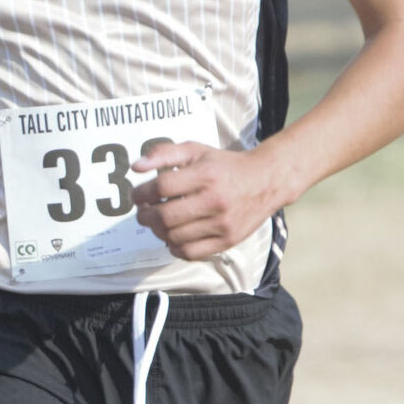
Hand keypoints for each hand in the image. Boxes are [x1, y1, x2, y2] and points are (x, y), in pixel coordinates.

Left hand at [131, 140, 281, 261]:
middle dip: (145, 216)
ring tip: (158, 222)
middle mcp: (214, 201)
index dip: (142, 193)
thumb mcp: (196, 151)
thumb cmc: (226, 165)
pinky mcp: (227, 240)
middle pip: (165, 216)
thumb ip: (164, 153)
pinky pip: (191, 253)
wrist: (266, 180)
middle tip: (143, 212)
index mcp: (206, 175)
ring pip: (175, 237)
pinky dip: (176, 247)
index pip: (162, 187)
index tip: (138, 195)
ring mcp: (222, 224)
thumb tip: (136, 166)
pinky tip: (174, 236)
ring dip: (158, 232)